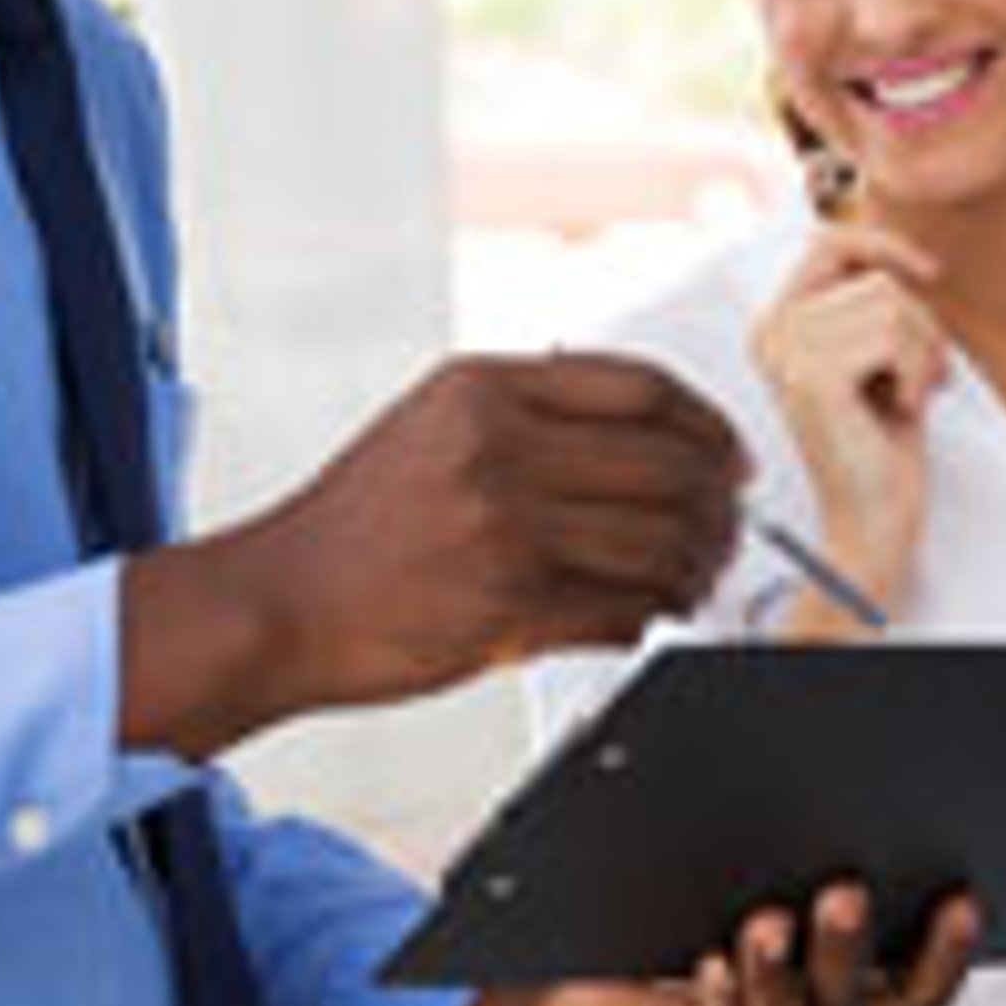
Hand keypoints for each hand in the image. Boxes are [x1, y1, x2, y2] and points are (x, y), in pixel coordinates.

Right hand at [122, 353, 745, 753]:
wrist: (274, 605)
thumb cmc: (352, 527)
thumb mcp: (430, 424)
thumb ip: (527, 413)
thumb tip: (645, 432)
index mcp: (484, 390)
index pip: (642, 387)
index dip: (708, 425)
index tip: (731, 457)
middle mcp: (498, 448)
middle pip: (668, 466)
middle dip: (718, 507)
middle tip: (729, 530)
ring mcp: (505, 528)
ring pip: (658, 543)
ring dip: (695, 570)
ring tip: (694, 582)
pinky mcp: (509, 608)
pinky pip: (622, 612)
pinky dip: (649, 618)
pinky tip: (646, 618)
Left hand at [435, 881, 979, 1005]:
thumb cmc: (642, 957)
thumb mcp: (724, 903)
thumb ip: (779, 874)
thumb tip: (812, 802)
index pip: (916, 989)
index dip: (946, 950)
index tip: (960, 897)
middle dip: (851, 947)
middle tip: (842, 894)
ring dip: (781, 976)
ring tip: (762, 925)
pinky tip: (714, 969)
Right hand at [749, 222, 948, 620]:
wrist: (873, 516)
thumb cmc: (882, 439)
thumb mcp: (881, 354)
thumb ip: (874, 301)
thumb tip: (901, 254)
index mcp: (778, 323)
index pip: (829, 242)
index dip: (884, 245)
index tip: (929, 271)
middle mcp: (771, 333)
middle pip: (875, 278)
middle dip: (919, 326)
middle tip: (916, 379)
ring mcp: (787, 353)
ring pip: (892, 305)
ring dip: (922, 353)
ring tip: (906, 395)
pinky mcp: (813, 376)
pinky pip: (894, 337)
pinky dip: (918, 372)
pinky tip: (900, 407)